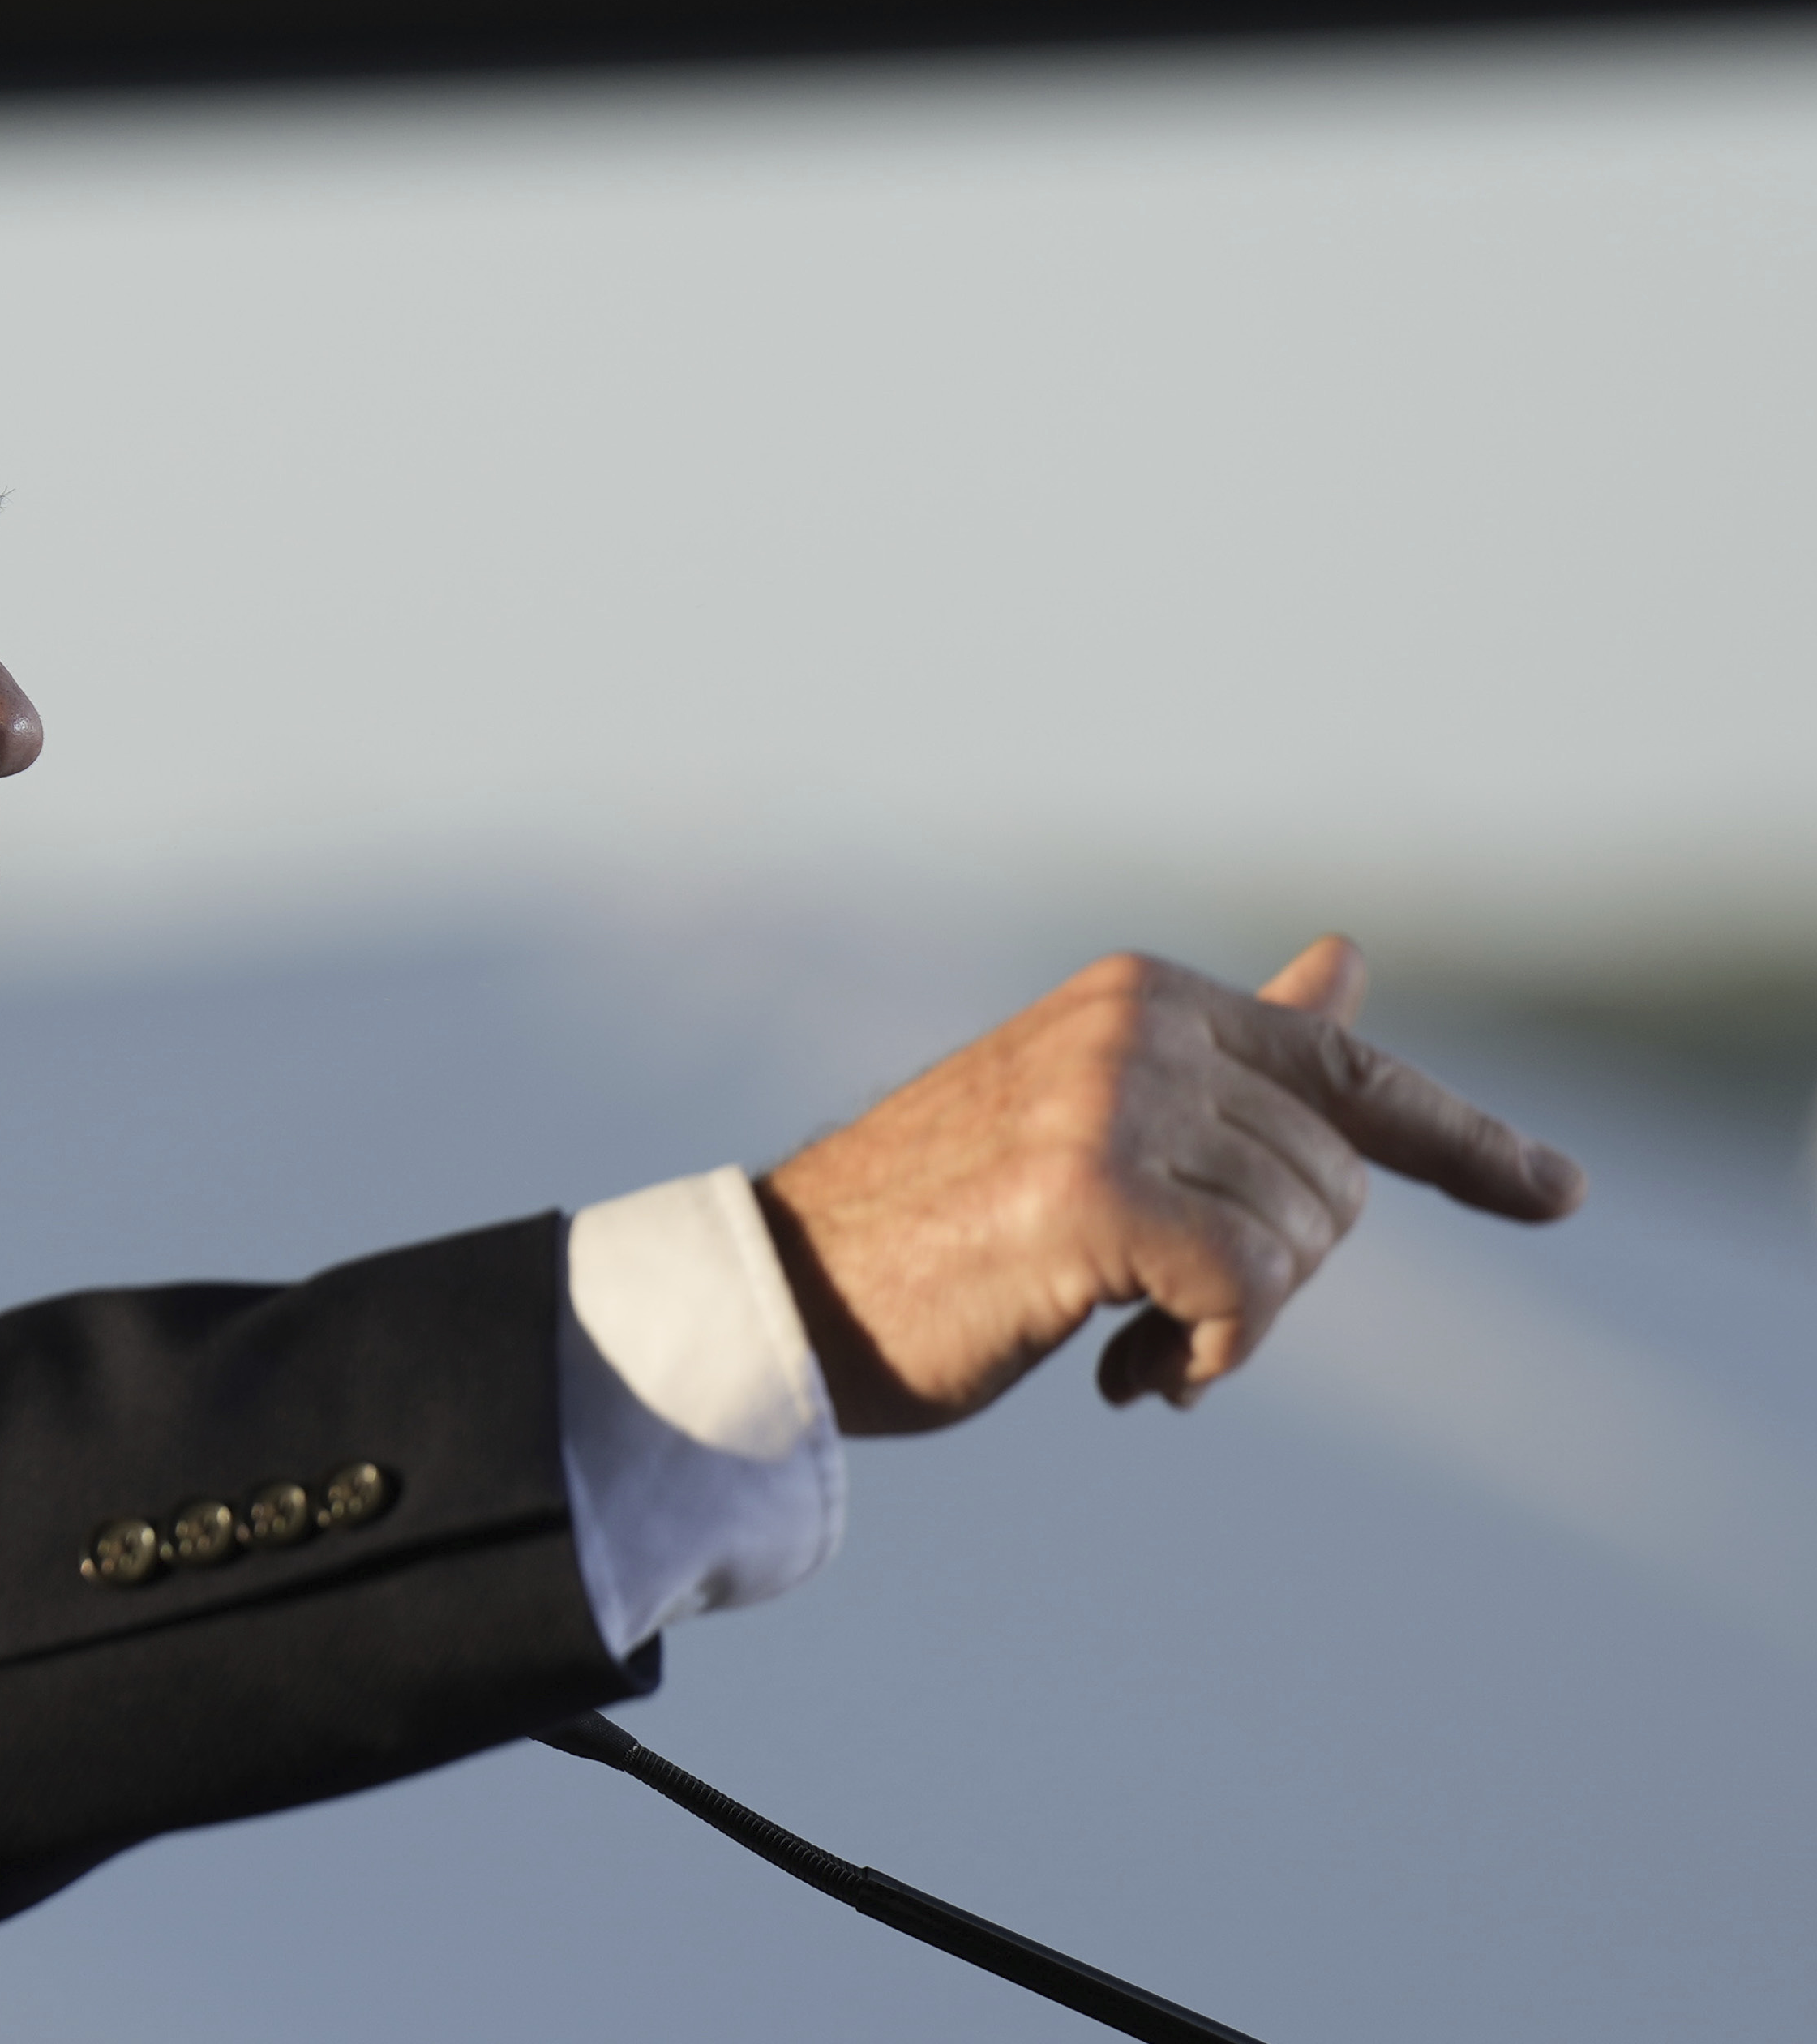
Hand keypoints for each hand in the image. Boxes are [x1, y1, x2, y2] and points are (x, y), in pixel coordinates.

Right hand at [754, 937, 1583, 1434]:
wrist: (785, 1296)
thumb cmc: (934, 1227)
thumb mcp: (1098, 1121)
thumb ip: (1231, 1053)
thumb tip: (1350, 963)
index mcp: (1141, 998)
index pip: (1344, 1070)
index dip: (1463, 1143)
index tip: (1556, 1194)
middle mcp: (1136, 1027)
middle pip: (1331, 1183)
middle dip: (1268, 1278)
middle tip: (1152, 1320)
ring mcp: (1113, 1103)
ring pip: (1295, 1247)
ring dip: (1222, 1331)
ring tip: (1114, 1343)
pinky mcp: (1093, 1196)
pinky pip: (1245, 1300)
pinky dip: (1206, 1361)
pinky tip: (1124, 1378)